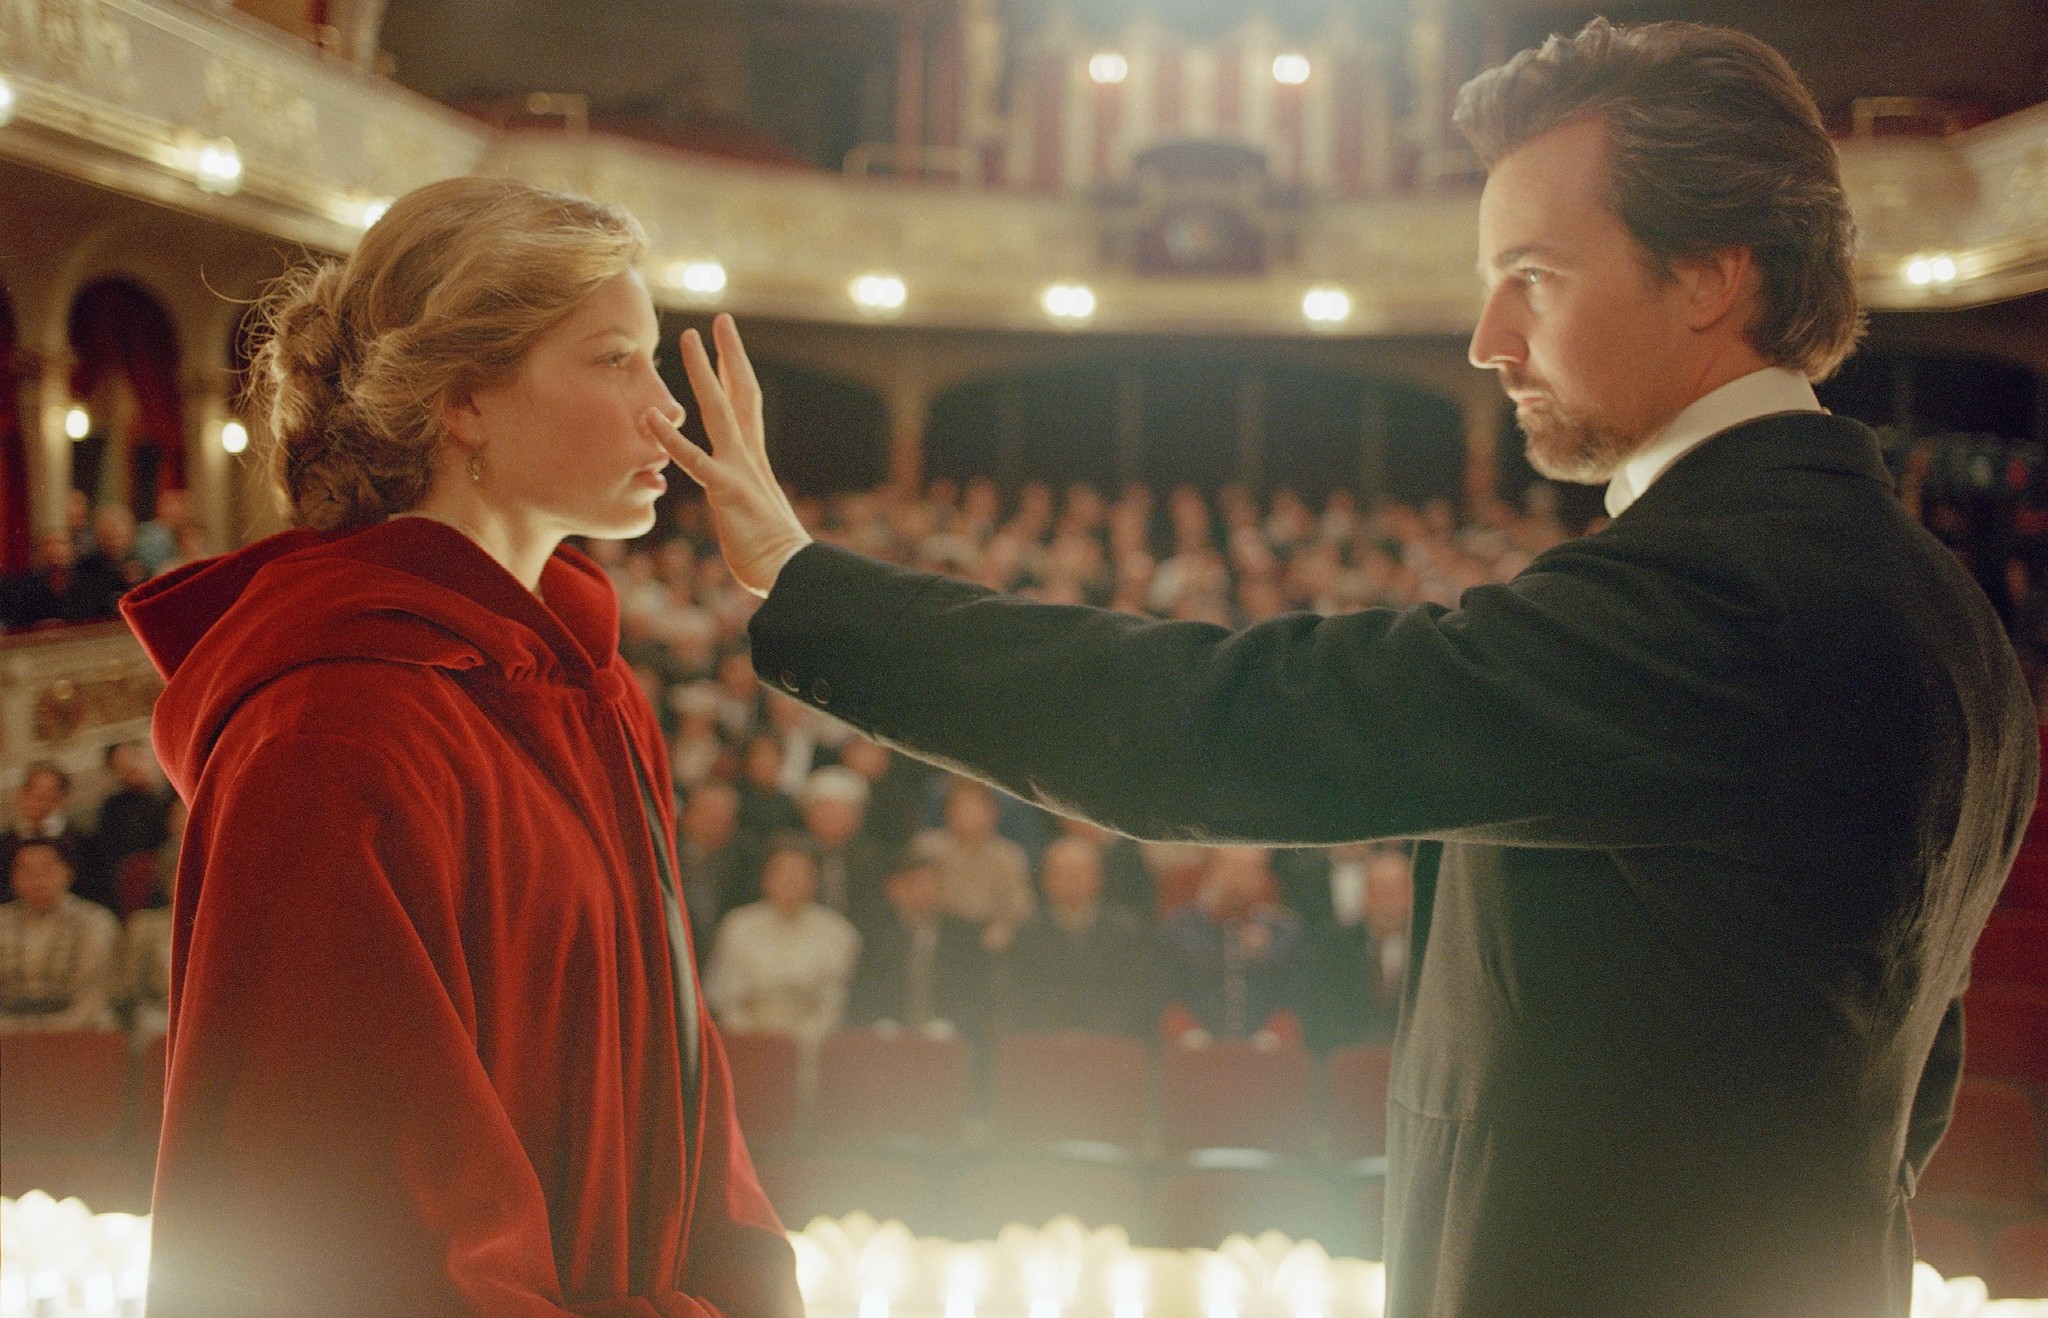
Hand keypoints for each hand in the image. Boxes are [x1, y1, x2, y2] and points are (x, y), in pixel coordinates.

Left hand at [646, 314, 811, 597]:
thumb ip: (741, 501)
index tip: (727, 346)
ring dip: (702, 374)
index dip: (736, 372)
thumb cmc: (773, 554)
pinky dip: (671, 438)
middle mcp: (749, 456)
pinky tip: (650, 418)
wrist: (790, 572)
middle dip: (729, 355)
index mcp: (754, 460)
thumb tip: (742, 505)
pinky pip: (694, 460)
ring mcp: (739, 470)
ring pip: (719, 411)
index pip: (746, 405)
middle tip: (720, 320)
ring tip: (687, 339)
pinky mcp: (727, 492)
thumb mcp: (751, 517)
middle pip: (741, 393)